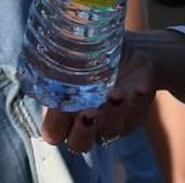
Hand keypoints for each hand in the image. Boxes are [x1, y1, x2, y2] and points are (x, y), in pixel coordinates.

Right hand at [40, 31, 159, 153]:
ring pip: (110, 131)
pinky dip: (137, 102)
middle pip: (79, 144)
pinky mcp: (135, 115)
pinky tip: (139, 87)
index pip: (53, 131)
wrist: (135, 51)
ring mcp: (112, 122)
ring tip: (117, 92)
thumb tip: (45, 40)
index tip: (59, 103)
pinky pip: (136, 115)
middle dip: (83, 130)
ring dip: (113, 113)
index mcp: (66, 111)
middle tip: (89, 110)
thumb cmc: (95, 50)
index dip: (54, 122)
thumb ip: (61, 52)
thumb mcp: (78, 47)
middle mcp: (87, 123)